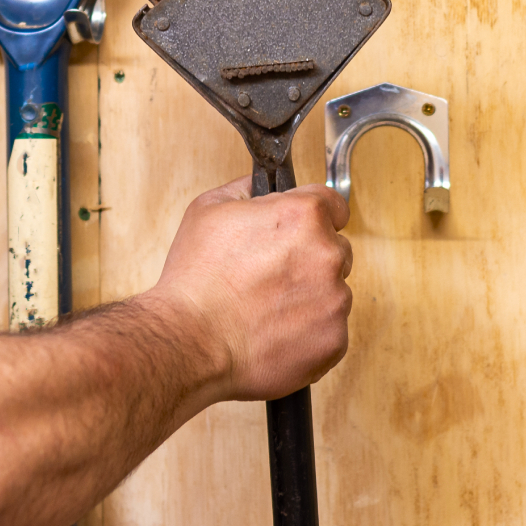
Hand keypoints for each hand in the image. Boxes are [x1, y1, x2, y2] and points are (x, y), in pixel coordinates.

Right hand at [146, 177, 353, 400]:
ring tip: (269, 308)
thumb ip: (247, 190)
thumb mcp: (209, 209)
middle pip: (335, 249)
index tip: (303, 231)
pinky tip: (276, 331)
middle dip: (311, 259)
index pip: (334, 205)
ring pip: (334, 292)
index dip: (315, 217)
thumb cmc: (195, 280)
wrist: (189, 341)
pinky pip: (331, 330)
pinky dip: (310, 333)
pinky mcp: (334, 339)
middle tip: (272, 275)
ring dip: (311, 297)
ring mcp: (335, 299)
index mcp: (304, 216)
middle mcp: (327, 255)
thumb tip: (260, 184)